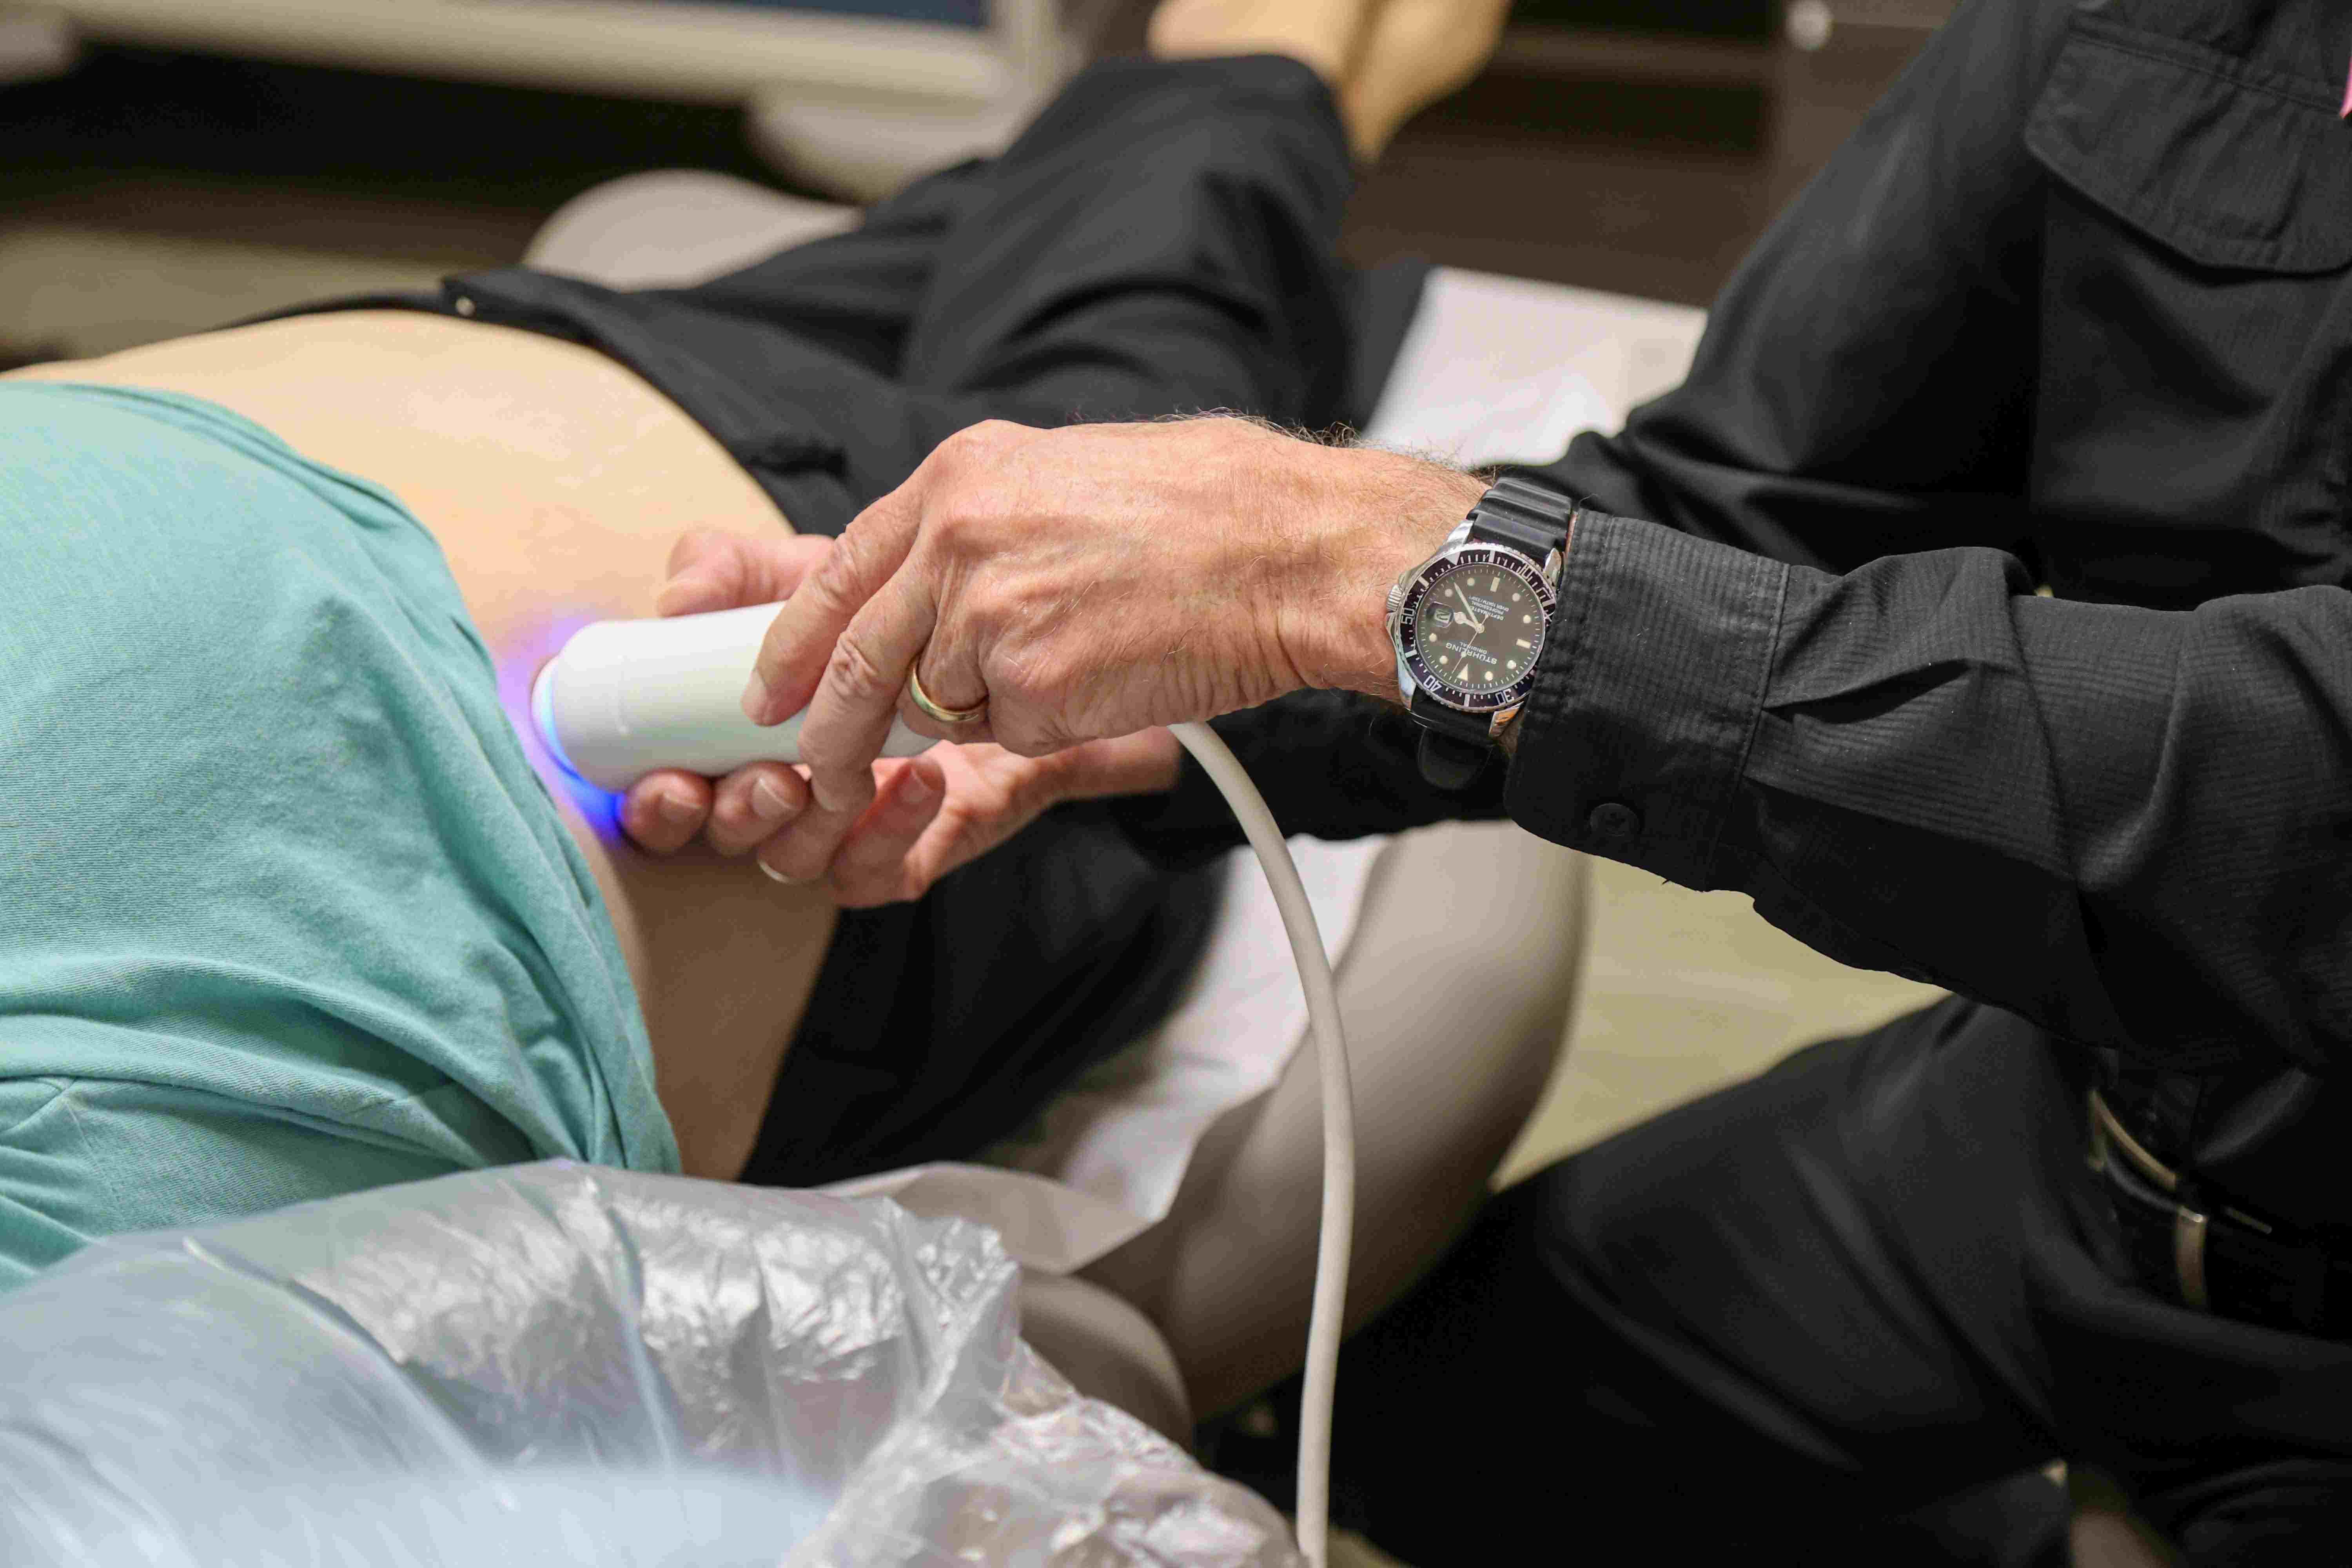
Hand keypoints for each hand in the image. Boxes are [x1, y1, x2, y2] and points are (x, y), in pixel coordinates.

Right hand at [619, 531, 1180, 904]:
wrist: (1034, 621)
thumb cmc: (907, 592)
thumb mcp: (816, 564)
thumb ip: (735, 567)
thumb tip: (673, 599)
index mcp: (741, 731)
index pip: (674, 792)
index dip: (660, 803)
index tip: (672, 779)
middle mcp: (789, 782)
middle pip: (729, 839)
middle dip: (739, 817)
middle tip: (773, 779)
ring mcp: (855, 816)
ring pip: (801, 863)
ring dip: (816, 824)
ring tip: (853, 770)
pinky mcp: (924, 839)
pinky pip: (885, 872)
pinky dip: (894, 829)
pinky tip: (921, 776)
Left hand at [739, 416, 1483, 877]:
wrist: (1290, 551)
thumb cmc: (1203, 511)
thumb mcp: (1061, 474)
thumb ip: (975, 525)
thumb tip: (919, 586)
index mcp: (957, 479)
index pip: (837, 572)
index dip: (795, 642)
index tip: (772, 690)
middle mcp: (954, 543)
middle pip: (858, 658)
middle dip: (836, 728)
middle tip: (829, 767)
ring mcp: (989, 620)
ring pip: (945, 700)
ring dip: (995, 704)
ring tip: (1085, 653)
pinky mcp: (1032, 691)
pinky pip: (1010, 735)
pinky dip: (1050, 726)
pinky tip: (1111, 675)